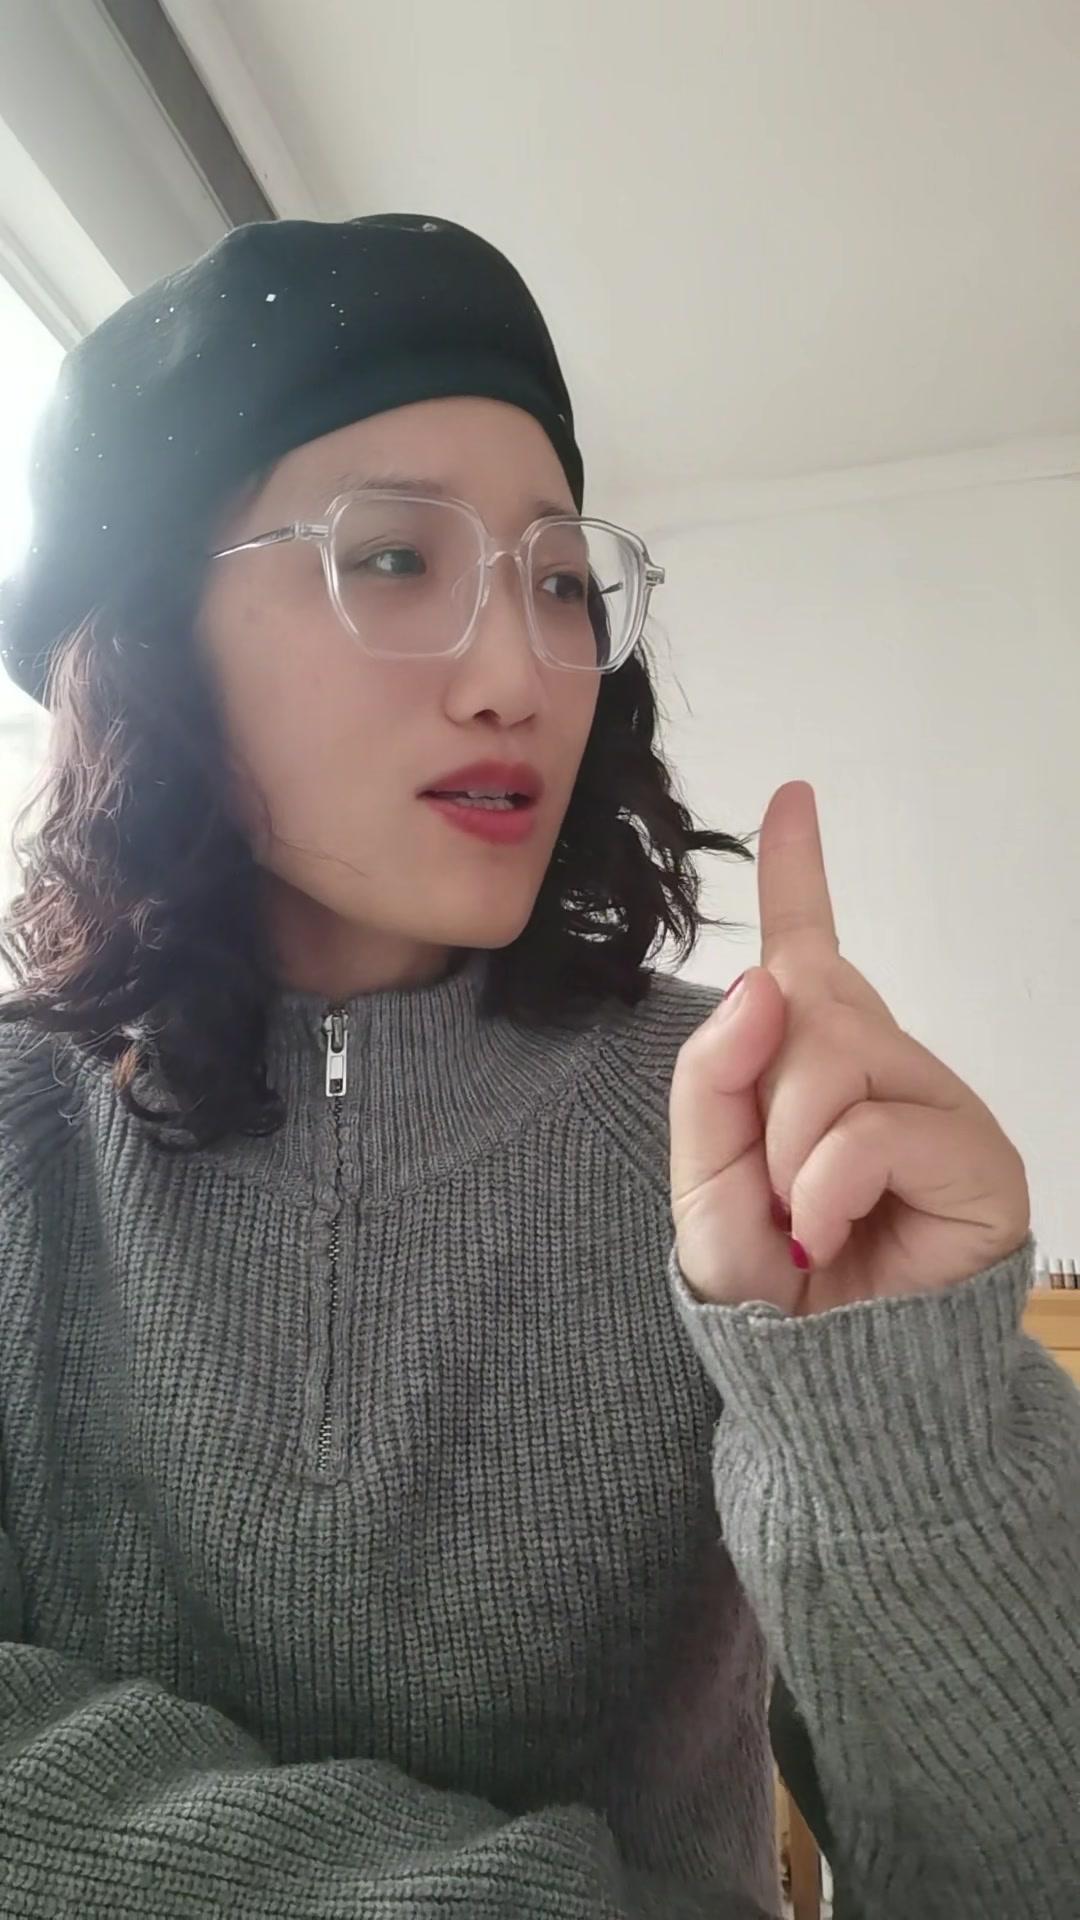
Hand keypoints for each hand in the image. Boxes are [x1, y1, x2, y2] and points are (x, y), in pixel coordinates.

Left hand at [669, 781, 1029, 1312]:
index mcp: (815, 1058)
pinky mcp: (977, 1154)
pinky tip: (827, 1233)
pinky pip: (873, 1128)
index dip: (798, 871)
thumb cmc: (769, 1279)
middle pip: (803, 1002)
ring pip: (834, 1057)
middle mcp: (884, 1062)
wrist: (826, 1383)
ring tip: (801, 1220)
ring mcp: (936, 1103)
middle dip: (757, 1097)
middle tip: (770, 1188)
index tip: (793, 799)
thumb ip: (713, 1077)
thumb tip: (764, 975)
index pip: (808, 946)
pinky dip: (824, 1186)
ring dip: (787, 1152)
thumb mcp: (704, 1178)